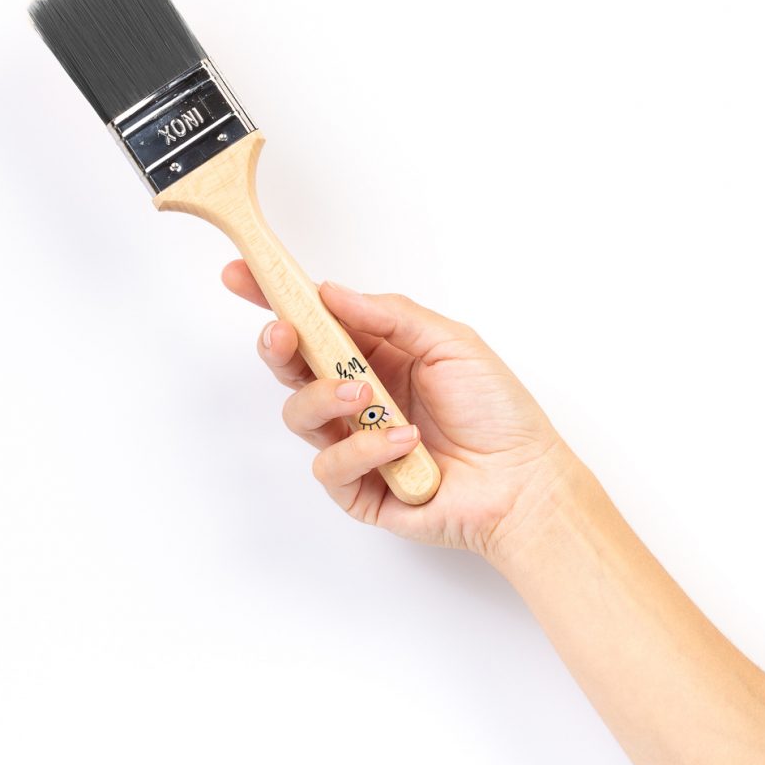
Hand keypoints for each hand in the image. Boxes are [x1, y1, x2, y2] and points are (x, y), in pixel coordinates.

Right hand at [221, 263, 574, 563]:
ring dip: (325, 399)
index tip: (241, 275)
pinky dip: (365, 449)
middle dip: (278, 345)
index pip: (315, 322)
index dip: (275, 299)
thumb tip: (331, 292)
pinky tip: (404, 443)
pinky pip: (331, 466)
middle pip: (292, 366)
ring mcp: (354, 442)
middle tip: (285, 333)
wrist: (523, 483)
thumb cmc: (496, 412)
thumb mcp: (450, 342)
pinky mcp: (358, 489)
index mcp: (377, 355)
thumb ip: (390, 315)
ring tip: (368, 397)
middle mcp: (358, 397)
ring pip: (300, 414)